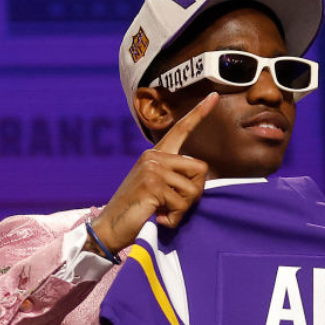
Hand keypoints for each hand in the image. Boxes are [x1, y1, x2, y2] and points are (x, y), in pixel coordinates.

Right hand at [89, 93, 219, 253]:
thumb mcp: (159, 189)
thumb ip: (176, 177)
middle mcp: (154, 156)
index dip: (199, 113)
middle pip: (201, 169)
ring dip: (182, 209)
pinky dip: (174, 218)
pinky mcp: (153, 185)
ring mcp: (152, 169)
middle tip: (174, 206)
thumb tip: (202, 177)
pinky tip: (158, 218)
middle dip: (194, 193)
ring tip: (162, 212)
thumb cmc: (138, 211)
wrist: (111, 227)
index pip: (181, 129)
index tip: (214, 96)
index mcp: (156, 154)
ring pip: (193, 189)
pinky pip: (181, 204)